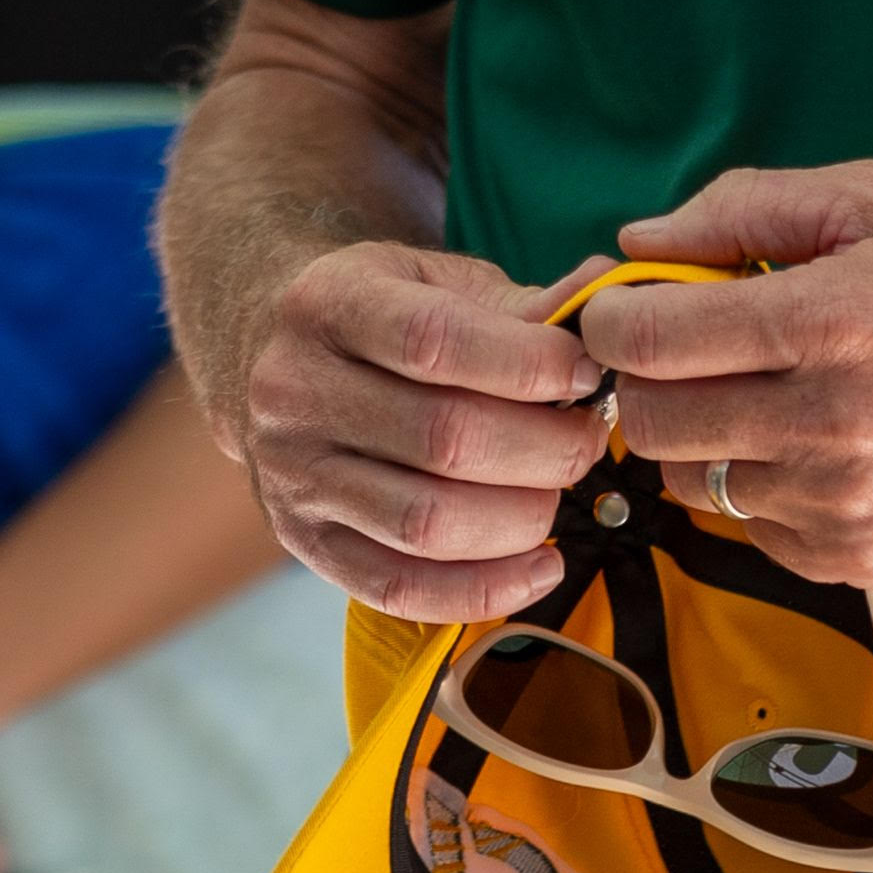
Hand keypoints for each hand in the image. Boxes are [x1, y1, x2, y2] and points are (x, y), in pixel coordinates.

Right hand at [236, 241, 614, 624]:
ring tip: (555, 492)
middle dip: (544, 448)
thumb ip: (521, 303)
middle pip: (443, 440)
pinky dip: (486, 590)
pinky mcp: (305, 543)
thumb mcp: (438, 282)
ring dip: (523, 519)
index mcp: (329, 304)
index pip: (435, 342)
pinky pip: (402, 589)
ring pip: (428, 523)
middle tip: (585, 437)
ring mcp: (293, 475)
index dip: (528, 364)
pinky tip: (541, 565)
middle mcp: (295, 391)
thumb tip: (602, 301)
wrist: (269, 354)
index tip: (584, 371)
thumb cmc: (385, 316)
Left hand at [578, 163, 872, 588]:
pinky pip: (750, 530)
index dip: (614, 316)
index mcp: (828, 322)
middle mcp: (829, 425)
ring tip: (762, 394)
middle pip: (645, 420)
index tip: (634, 305)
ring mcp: (843, 507)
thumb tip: (637, 242)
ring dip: (701, 436)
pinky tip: (816, 446)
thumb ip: (747, 208)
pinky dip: (760, 488)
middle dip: (644, 378)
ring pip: (688, 482)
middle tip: (689, 350)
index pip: (641, 342)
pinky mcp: (860, 562)